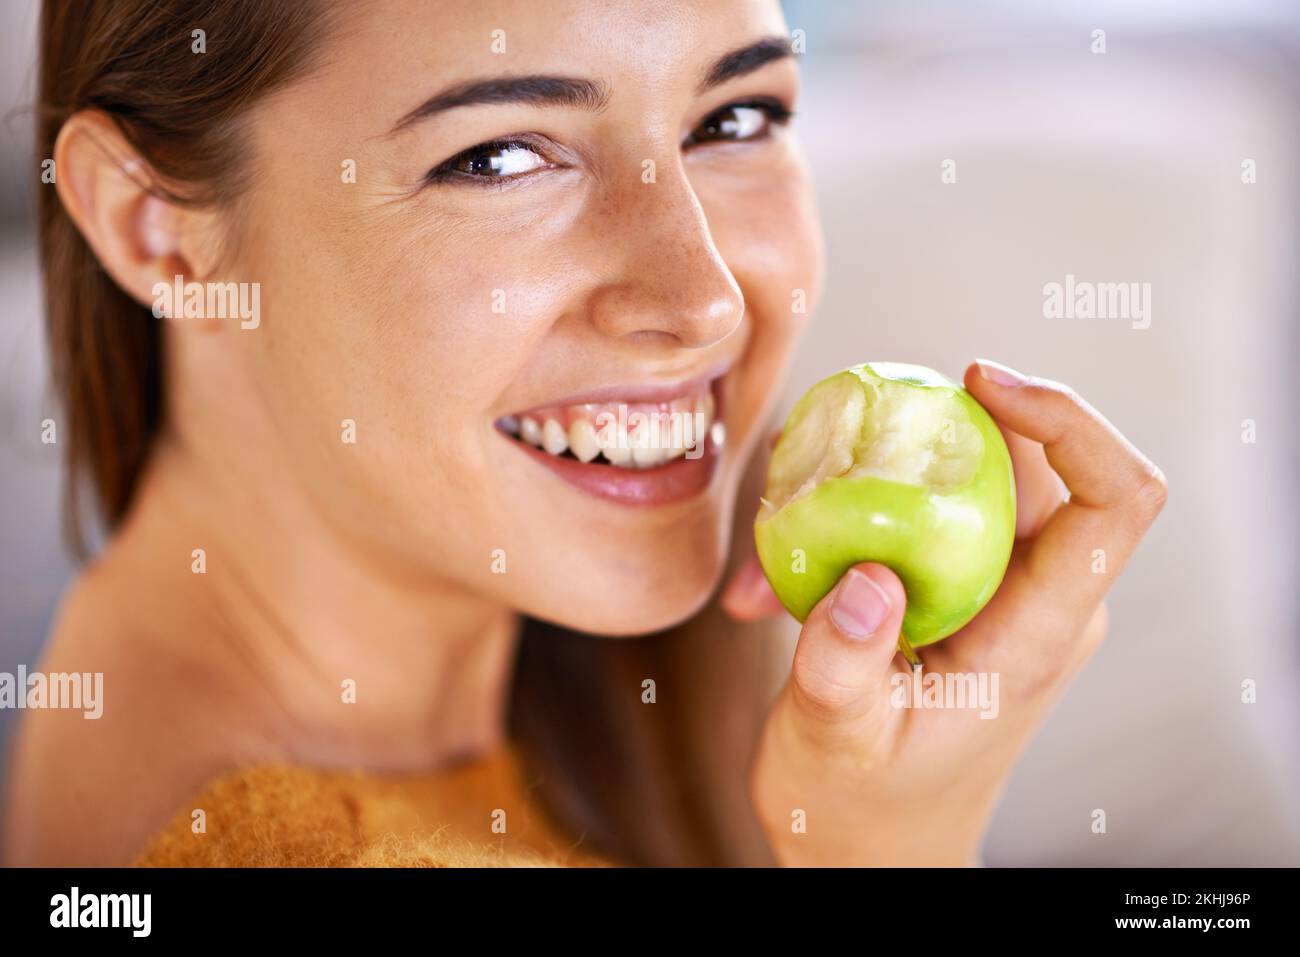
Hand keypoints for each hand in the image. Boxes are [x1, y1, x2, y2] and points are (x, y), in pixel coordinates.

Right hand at [723, 359, 1167, 865]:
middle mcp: (1040, 601)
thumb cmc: (859, 808)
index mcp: (1038, 635)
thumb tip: (867, 574)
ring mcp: (1005, 595)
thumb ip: (843, 665)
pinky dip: (860, 515)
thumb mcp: (834, 742)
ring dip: (884, 475)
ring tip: (785, 540)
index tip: (979, 382)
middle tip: (834, 447)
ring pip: (977, 478)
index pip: (1115, 499)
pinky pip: (934, 513)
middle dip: (940, 429)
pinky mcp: (966, 593)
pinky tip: (782, 579)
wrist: (872, 846)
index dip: (1070, 418)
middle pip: (1036, 462)